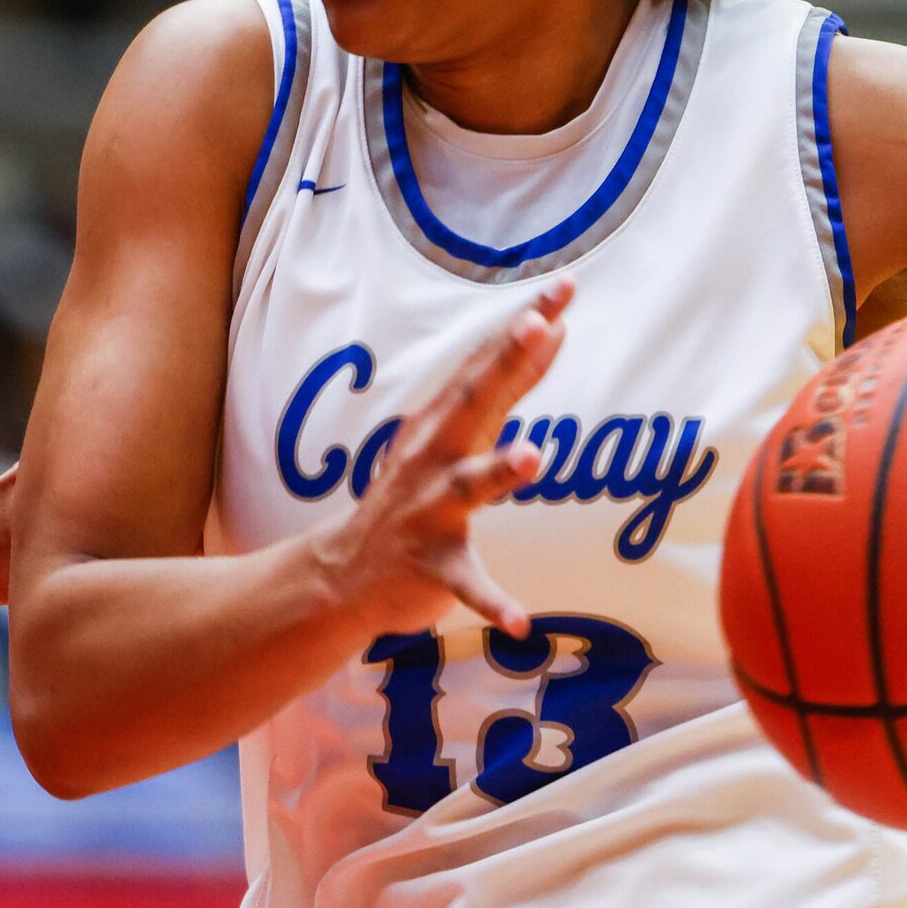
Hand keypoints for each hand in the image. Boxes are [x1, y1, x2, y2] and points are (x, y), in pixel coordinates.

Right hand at [312, 281, 573, 638]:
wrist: (344, 574)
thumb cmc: (414, 492)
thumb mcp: (454, 431)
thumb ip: (507, 385)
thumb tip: (552, 327)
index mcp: (443, 423)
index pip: (489, 363)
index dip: (525, 324)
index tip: (563, 287)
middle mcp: (434, 457)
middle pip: (476, 402)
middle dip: (507, 364)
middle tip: (540, 325)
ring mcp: (430, 511)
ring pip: (470, 486)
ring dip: (501, 469)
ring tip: (535, 456)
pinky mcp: (432, 566)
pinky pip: (466, 584)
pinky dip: (491, 601)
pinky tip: (520, 621)